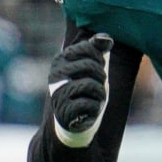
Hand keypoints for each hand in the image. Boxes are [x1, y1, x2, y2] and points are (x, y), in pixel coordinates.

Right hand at [47, 31, 113, 145]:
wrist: (76, 123)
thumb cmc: (86, 92)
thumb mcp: (93, 69)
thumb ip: (98, 51)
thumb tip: (107, 38)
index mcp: (60, 60)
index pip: (89, 48)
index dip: (100, 60)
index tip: (95, 70)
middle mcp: (55, 74)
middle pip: (92, 66)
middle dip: (101, 79)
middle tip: (96, 88)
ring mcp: (57, 93)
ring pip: (93, 85)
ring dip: (100, 95)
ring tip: (93, 100)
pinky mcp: (63, 111)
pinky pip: (91, 104)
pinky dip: (95, 108)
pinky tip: (88, 112)